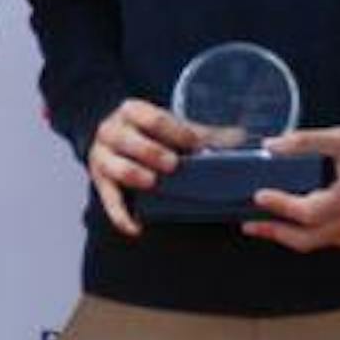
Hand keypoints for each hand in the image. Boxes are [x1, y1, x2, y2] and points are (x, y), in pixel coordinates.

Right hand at [87, 98, 203, 237]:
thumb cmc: (150, 134)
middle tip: (173, 164)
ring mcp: (101, 157)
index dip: (175, 133)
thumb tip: (239, 137)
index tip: (195, 145)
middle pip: (130, 140)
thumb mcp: (172, 127)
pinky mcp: (99, 182)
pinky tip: (136, 228)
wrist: (115, 141)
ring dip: (135, 175)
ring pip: (116, 168)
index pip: (153, 119)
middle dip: (152, 152)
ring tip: (153, 182)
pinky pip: (108, 201)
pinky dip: (121, 217)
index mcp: (132, 111)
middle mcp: (111, 130)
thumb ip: (202, 134)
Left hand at [242, 127, 339, 252]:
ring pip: (313, 243)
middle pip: (306, 240)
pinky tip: (287, 222)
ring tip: (261, 224)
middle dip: (274, 233)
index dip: (281, 206)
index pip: (308, 212)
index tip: (259, 195)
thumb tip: (272, 145)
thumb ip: (307, 141)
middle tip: (248, 223)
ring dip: (285, 236)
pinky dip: (301, 234)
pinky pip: (322, 240)